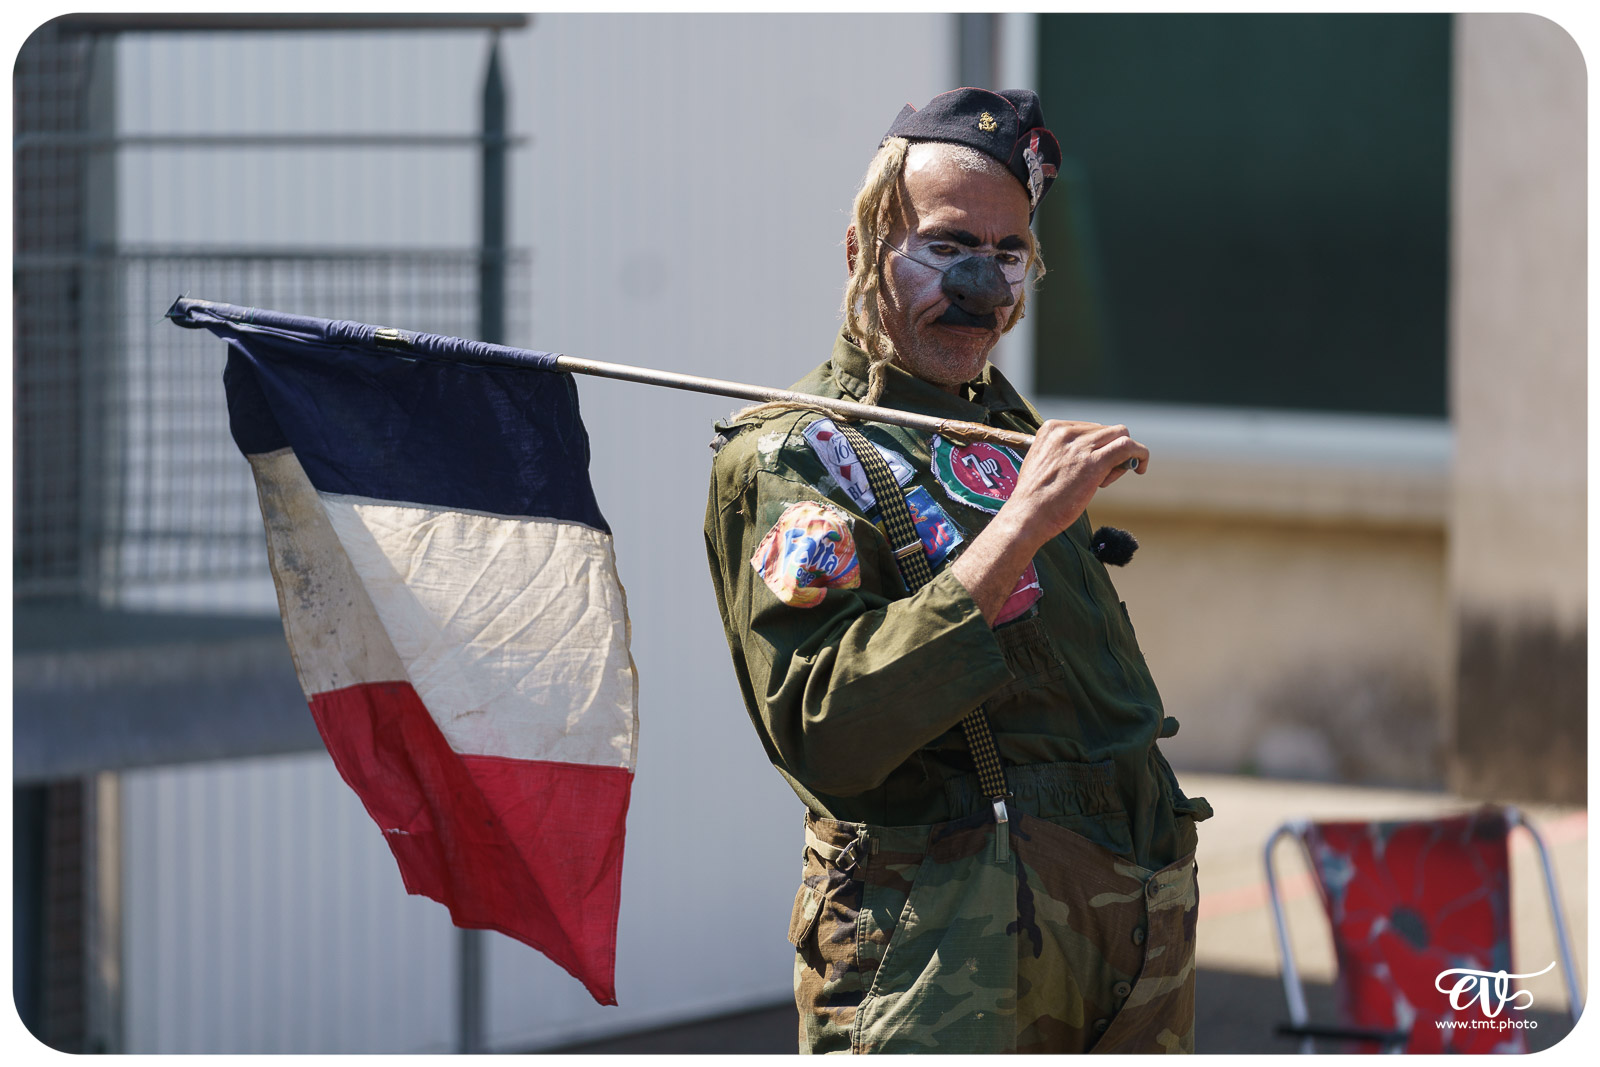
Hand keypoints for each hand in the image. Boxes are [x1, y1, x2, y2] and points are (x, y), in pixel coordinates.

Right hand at [1005, 419, 1148, 548]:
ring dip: (1122, 456)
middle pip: (1106, 430)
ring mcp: (1081, 446)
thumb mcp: (1042, 462)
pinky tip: (1141, 468)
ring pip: (1120, 435)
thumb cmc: (1034, 497)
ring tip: (1107, 479)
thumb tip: (1087, 455)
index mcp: (1052, 428)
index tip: (1091, 466)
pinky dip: (1140, 454)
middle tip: (1102, 476)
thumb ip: (1062, 452)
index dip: (1097, 446)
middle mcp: (1067, 432)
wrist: (1028, 515)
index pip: (1089, 427)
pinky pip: (1128, 447)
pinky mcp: (1094, 463)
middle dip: (1109, 450)